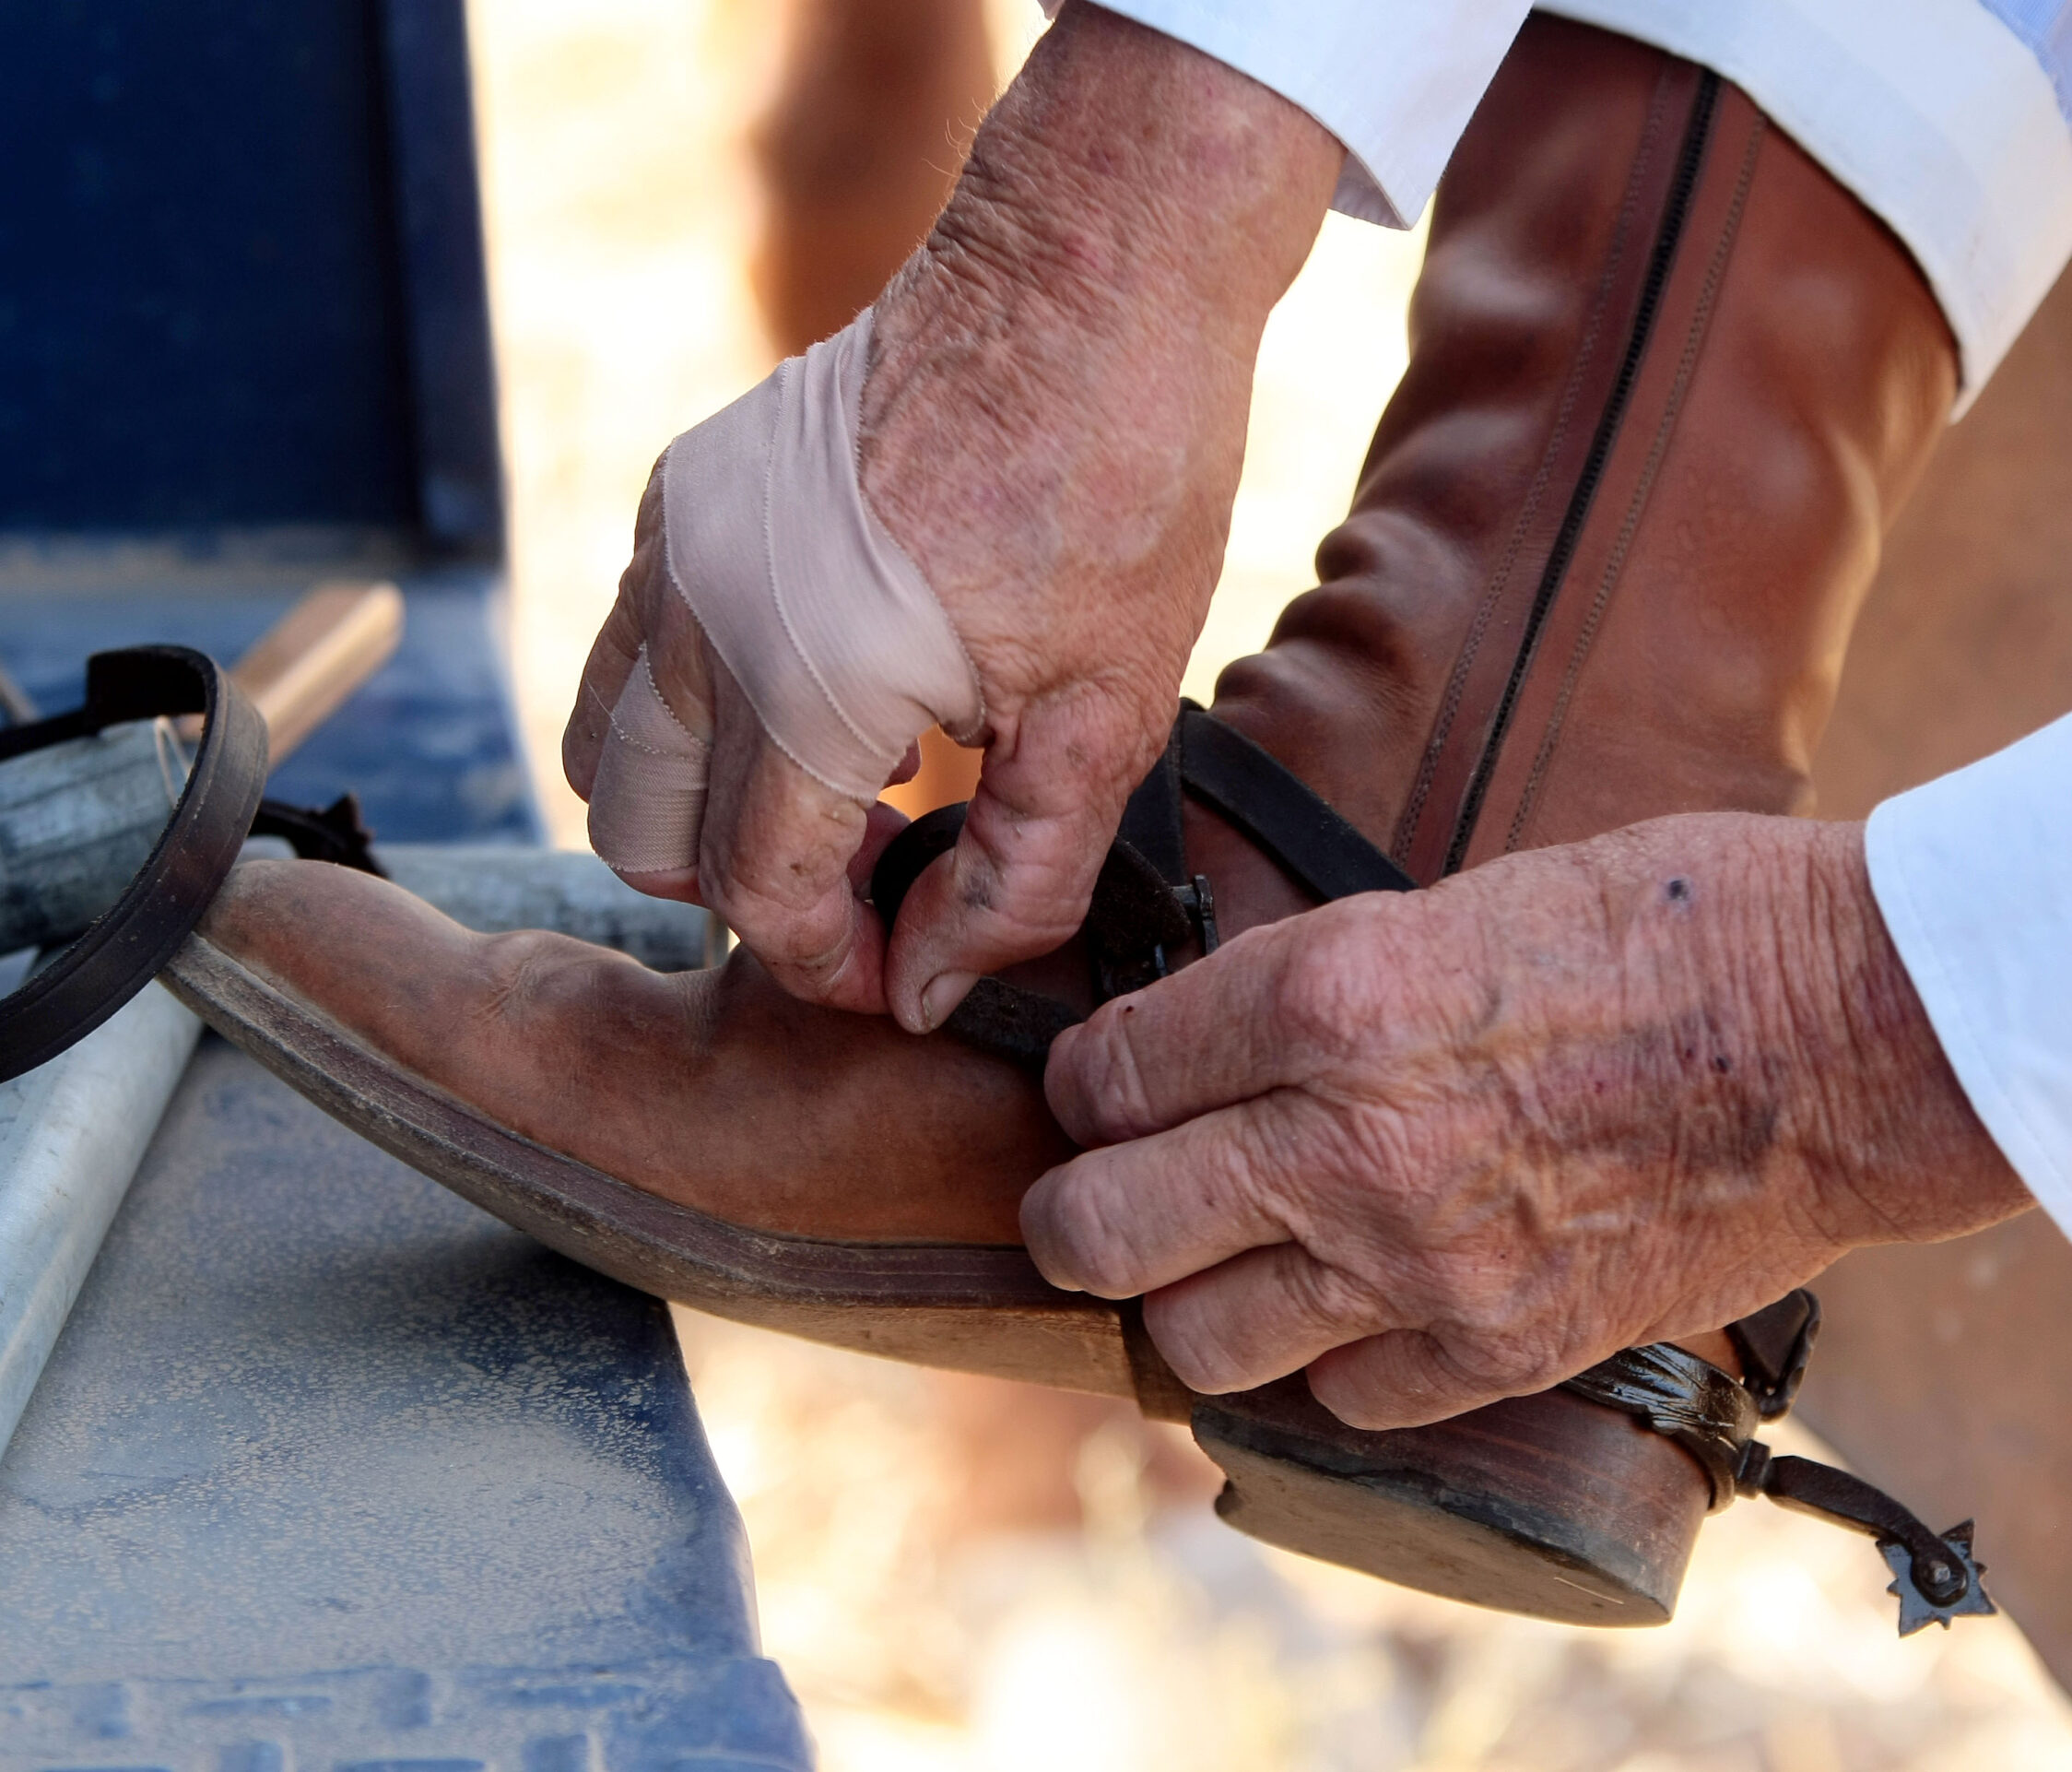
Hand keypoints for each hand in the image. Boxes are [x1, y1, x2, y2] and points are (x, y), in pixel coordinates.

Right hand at [563, 4, 1340, 1022]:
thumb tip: (927, 990)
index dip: (827, 961)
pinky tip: (823, 702)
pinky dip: (695, 712)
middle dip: (745, 896)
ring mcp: (678, 537)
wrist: (1093, 276)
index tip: (895, 972)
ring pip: (612, 745)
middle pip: (644, 836)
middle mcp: (704, 609)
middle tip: (866, 894)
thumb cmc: (1122, 482)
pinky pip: (634, 645)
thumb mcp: (1106, 713)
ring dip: (699, 810)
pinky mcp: (687, 487)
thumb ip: (1014, 877)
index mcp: (805, 679)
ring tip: (841, 805)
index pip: (758, 890)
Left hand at [1025, 815, 2030, 1428]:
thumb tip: (1217, 1040)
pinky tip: (1352, 1311)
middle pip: (1102, 1229)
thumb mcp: (1458, 900)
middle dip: (1075, 1213)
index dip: (1082, 1083)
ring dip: (1185, 1304)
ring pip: (1195, 1340)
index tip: (1097, 1089)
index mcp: (1332, 992)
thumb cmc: (1677, 923)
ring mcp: (1423, 1264)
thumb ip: (1321, 982)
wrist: (1857, 1031)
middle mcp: (1349, 1141)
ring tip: (1216, 1266)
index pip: (1108, 1073)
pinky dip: (1325, 1365)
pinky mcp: (1504, 1350)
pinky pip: (1339, 1402)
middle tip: (1095, 1197)